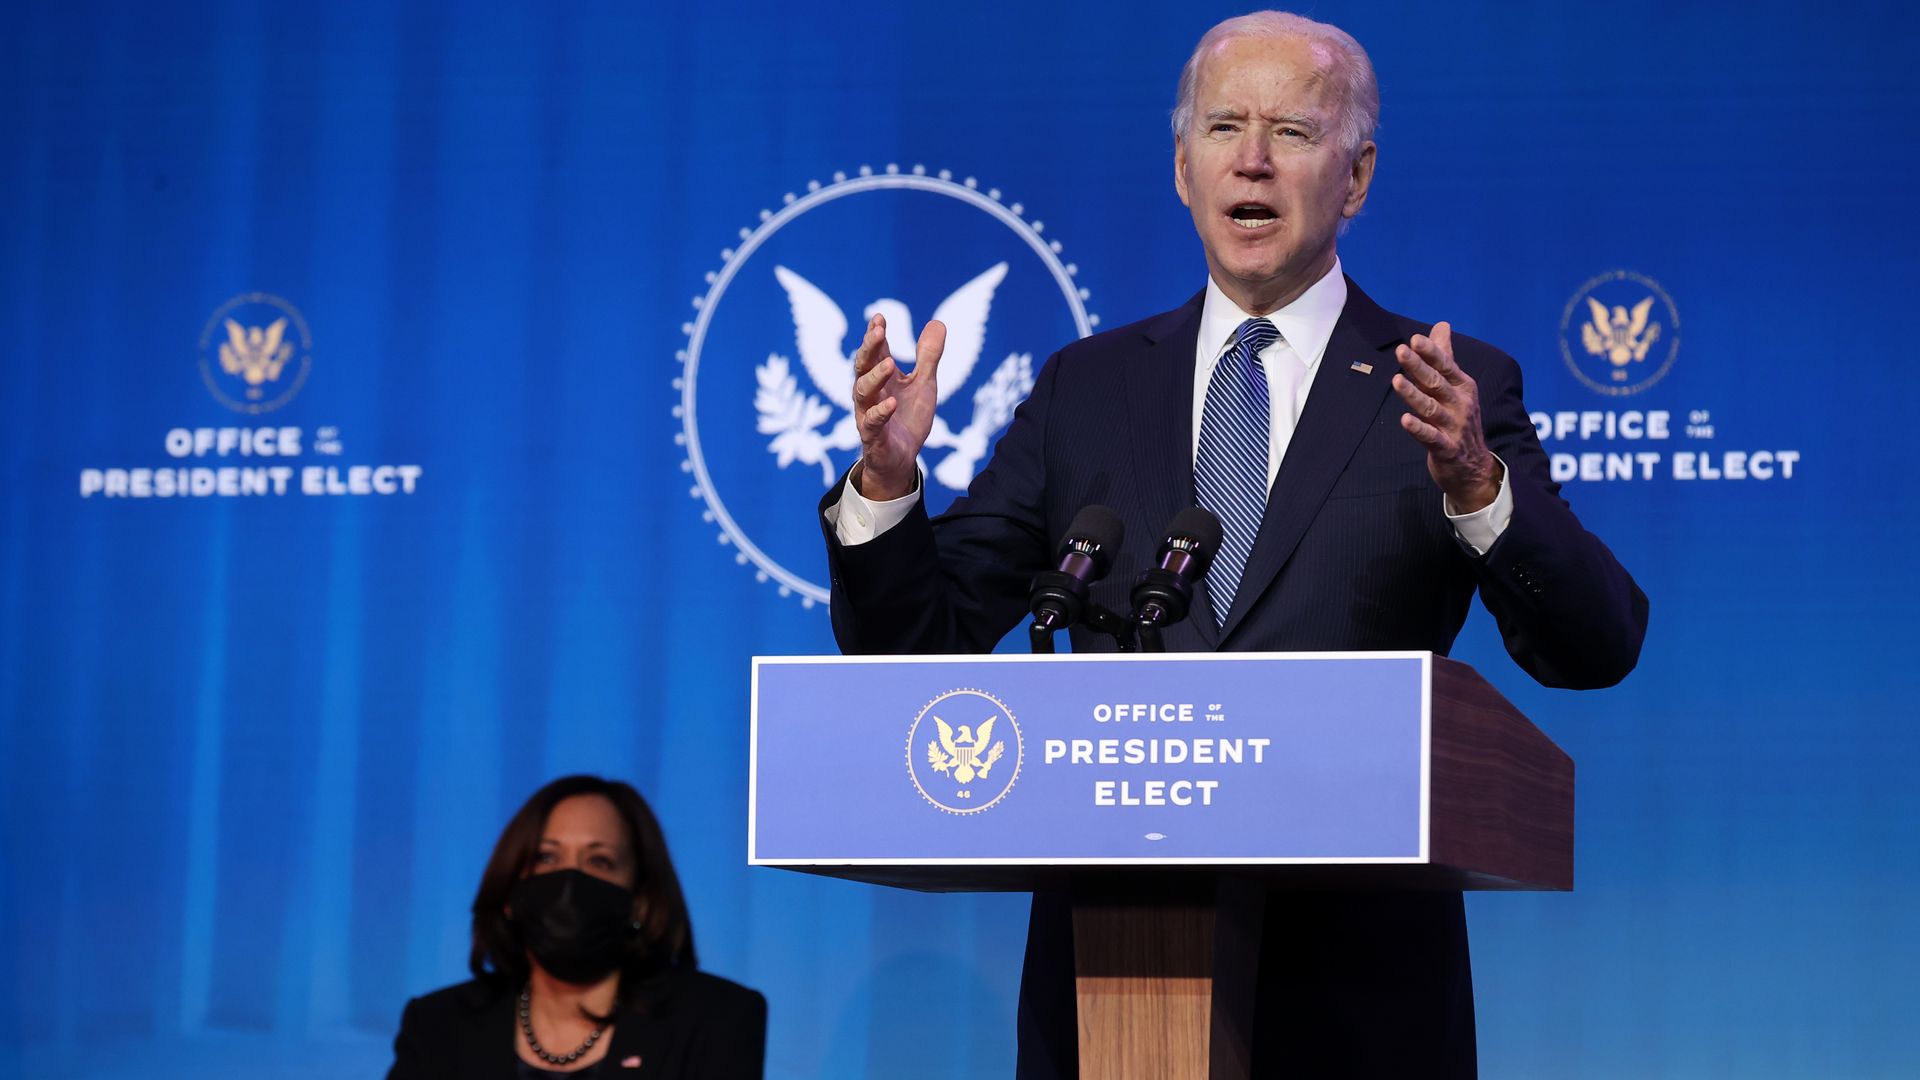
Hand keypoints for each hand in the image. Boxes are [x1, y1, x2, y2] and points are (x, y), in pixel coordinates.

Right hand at [851, 313, 945, 499]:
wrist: (901, 459)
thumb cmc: (907, 418)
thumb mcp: (924, 384)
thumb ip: (928, 357)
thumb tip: (937, 322)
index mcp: (881, 378)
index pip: (875, 351)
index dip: (875, 335)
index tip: (880, 318)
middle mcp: (870, 393)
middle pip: (862, 366)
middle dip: (869, 348)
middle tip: (878, 332)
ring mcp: (868, 414)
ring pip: (862, 392)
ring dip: (875, 376)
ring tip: (890, 364)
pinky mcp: (873, 437)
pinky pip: (872, 423)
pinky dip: (881, 412)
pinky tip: (892, 403)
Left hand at [1392, 322, 1502, 512]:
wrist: (1474, 466)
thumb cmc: (1460, 420)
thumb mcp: (1457, 387)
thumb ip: (1446, 357)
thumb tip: (1441, 325)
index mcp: (1462, 387)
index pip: (1446, 365)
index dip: (1431, 352)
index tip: (1414, 339)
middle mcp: (1460, 404)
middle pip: (1436, 383)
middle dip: (1419, 366)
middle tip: (1401, 350)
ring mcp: (1454, 427)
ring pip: (1431, 408)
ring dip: (1413, 394)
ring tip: (1396, 381)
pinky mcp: (1447, 448)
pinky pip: (1431, 437)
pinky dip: (1418, 428)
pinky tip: (1404, 420)